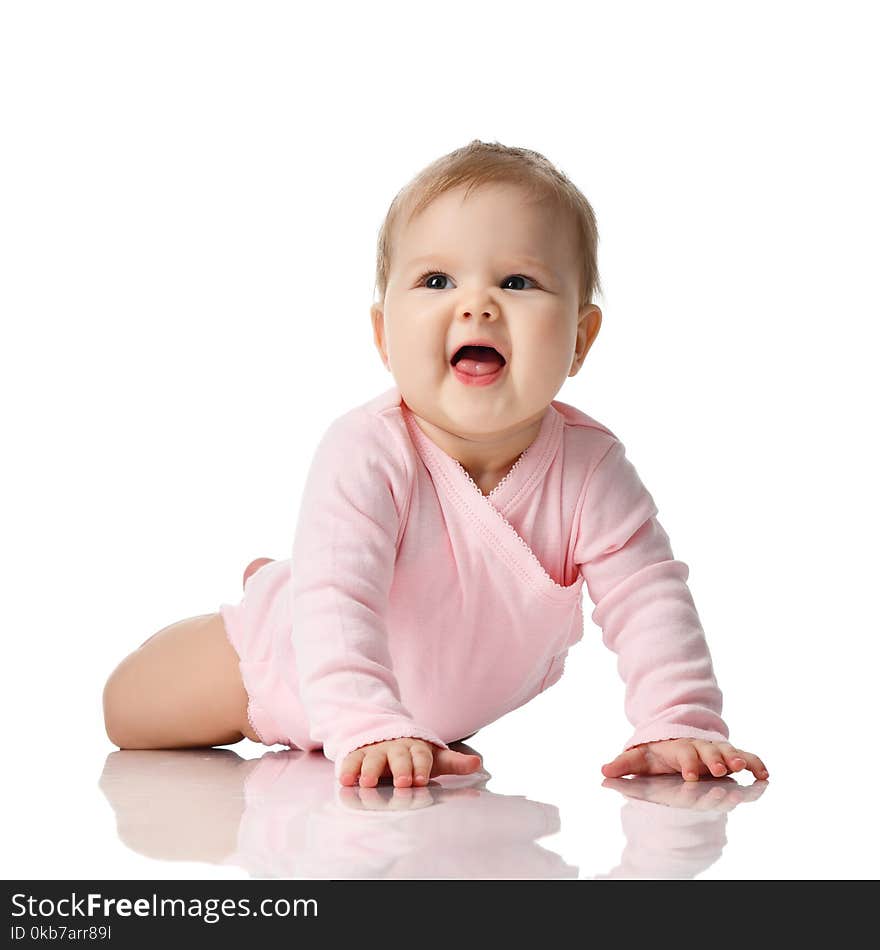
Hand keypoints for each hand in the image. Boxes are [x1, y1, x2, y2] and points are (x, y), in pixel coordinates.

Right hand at [339, 737, 482, 787]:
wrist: (386, 736)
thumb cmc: (414, 757)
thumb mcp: (434, 759)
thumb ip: (454, 763)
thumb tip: (478, 763)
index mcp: (416, 748)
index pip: (421, 756)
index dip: (421, 767)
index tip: (421, 781)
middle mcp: (396, 748)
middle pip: (398, 756)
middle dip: (401, 769)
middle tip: (402, 783)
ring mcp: (376, 750)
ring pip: (372, 758)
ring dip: (370, 770)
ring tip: (368, 783)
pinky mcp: (358, 754)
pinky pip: (351, 760)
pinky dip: (348, 769)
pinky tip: (345, 780)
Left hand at [601, 738, 768, 781]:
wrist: (675, 738)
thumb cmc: (658, 753)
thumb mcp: (641, 758)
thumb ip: (624, 765)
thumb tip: (602, 773)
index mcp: (679, 749)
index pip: (684, 755)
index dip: (687, 764)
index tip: (690, 776)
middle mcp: (700, 748)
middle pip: (709, 752)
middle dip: (715, 760)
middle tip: (721, 770)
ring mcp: (716, 750)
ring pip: (728, 752)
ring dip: (737, 759)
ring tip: (744, 769)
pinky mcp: (729, 754)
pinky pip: (745, 756)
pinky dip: (755, 763)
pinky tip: (765, 775)